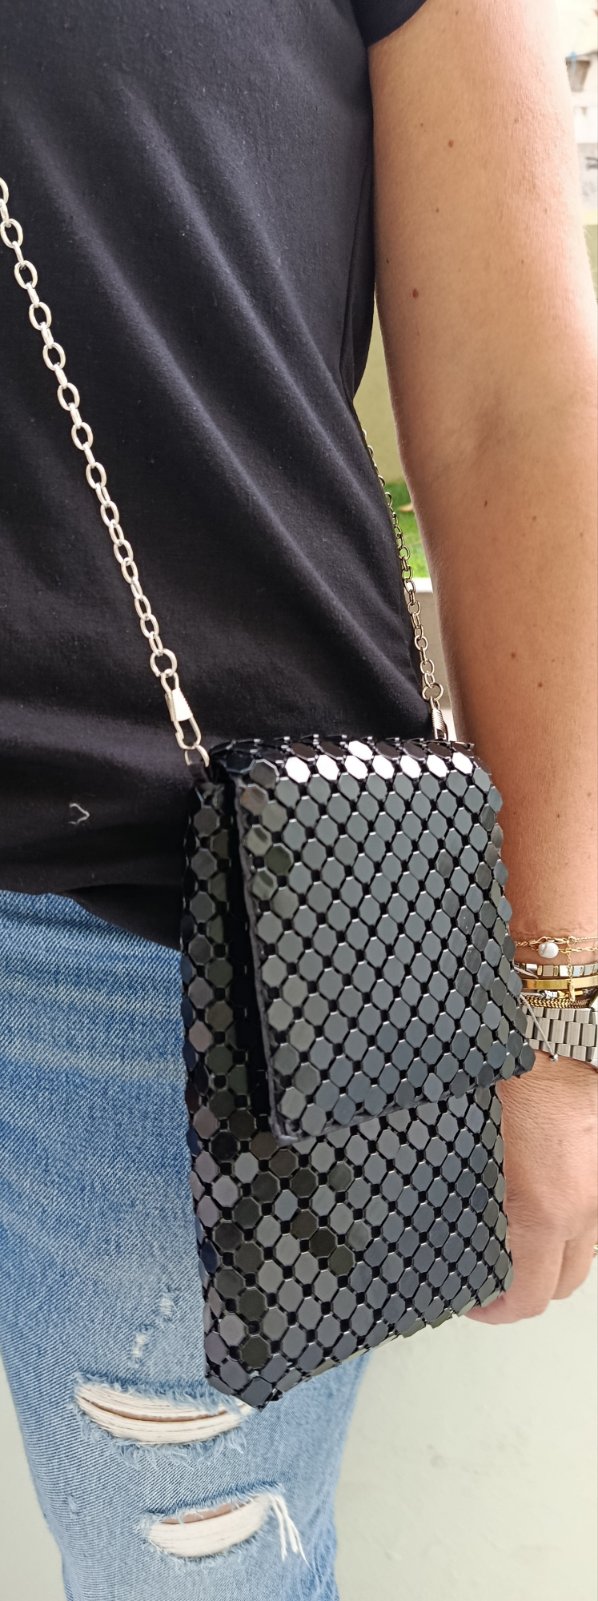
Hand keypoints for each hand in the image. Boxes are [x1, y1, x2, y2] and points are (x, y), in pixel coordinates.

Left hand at [467, 1051, 597, 1323]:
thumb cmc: (494, 1078)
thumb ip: (462, 1201)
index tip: (479, 1303)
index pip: (530, 1295)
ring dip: (557, 1250)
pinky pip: (595, 1207)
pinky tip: (546, 1200)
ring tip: (520, 1238)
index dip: (499, 1310)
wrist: (533, 1029)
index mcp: (543, 1209)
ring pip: (588, 1245)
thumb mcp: (464, 1151)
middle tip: (496, 1277)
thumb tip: (434, 1236)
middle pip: (566, 1280)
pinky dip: (575, 1215)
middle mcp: (583, 1202)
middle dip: (530, 1286)